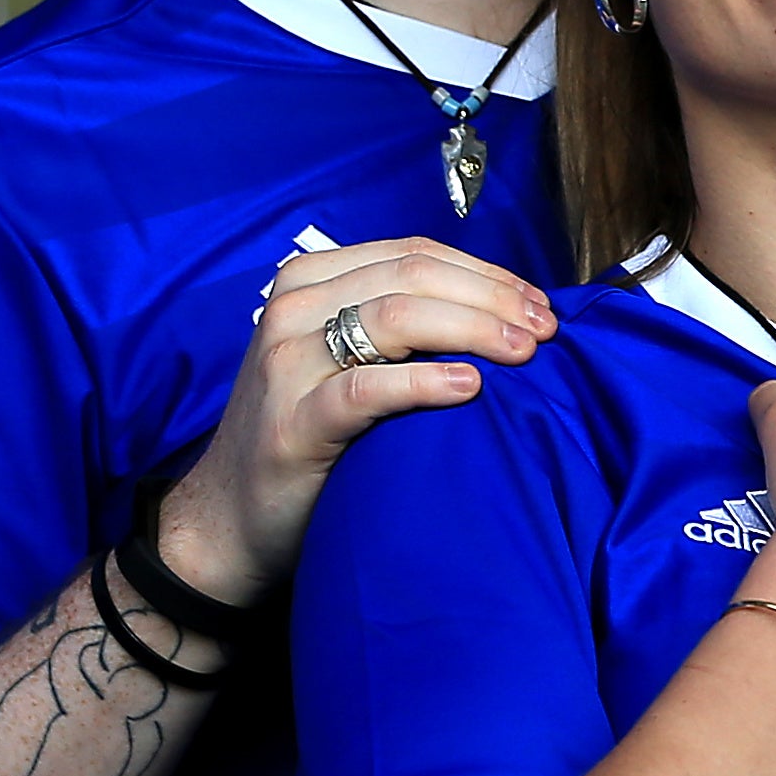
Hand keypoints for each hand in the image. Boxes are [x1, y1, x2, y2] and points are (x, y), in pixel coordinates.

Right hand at [157, 236, 558, 606]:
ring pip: (395, 318)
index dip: (486, 273)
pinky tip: (469, 386)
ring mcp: (287, 361)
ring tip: (524, 353)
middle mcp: (294, 307)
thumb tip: (501, 311)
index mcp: (310, 280)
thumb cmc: (308, 438)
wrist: (230, 521)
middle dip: (491, 298)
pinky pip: (368, 387)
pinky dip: (425, 382)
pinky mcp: (293, 420)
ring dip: (473, 329)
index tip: (539, 303)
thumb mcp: (343, 362)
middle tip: (545, 329)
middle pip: (412, 278)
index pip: (414, 255)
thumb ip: (397, 327)